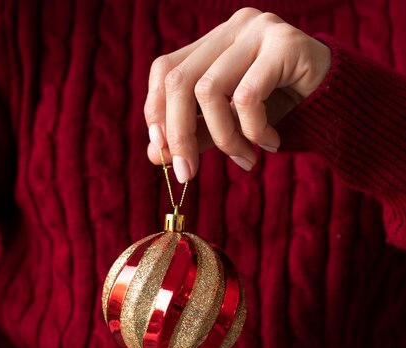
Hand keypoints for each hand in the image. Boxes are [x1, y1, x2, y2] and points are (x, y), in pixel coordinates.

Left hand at [144, 7, 330, 180]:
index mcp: (214, 43)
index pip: (165, 71)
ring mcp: (258, 30)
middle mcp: (232, 28)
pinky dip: (254, 132)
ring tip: (245, 160)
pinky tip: (270, 143)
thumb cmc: (282, 114)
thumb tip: (154, 155)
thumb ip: (195, 135)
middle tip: (188, 174)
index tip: (163, 156)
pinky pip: (248, 98)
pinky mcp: (284, 44)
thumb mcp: (230, 127)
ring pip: (210, 90)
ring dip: (224, 139)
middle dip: (179, 135)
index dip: (156, 114)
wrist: (338, 107)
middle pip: (179, 80)